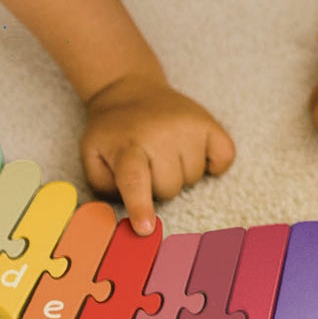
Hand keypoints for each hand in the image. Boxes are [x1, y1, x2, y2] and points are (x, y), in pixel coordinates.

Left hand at [81, 74, 235, 230]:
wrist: (130, 90)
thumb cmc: (113, 133)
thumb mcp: (93, 156)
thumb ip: (103, 187)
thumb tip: (125, 210)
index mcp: (128, 147)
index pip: (134, 180)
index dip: (140, 205)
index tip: (145, 228)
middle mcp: (160, 135)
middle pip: (169, 189)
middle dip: (157, 186)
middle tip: (147, 163)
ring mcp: (188, 127)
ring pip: (194, 178)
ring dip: (180, 173)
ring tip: (165, 152)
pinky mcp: (209, 123)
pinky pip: (224, 158)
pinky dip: (213, 162)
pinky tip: (194, 150)